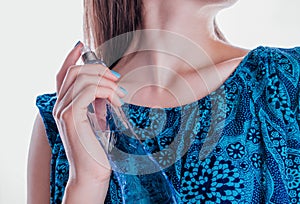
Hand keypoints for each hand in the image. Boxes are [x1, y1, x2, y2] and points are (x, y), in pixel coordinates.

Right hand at [52, 42, 125, 183]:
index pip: (63, 75)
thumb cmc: (98, 148)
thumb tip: (109, 86)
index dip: (71, 57)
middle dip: (97, 68)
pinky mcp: (71, 116)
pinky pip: (86, 90)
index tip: (83, 46)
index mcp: (66, 105)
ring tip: (119, 93)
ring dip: (104, 80)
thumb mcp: (98, 119)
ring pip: (80, 78)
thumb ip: (98, 102)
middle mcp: (60, 105)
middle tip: (116, 78)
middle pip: (73, 71)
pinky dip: (104, 90)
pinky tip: (116, 99)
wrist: (93, 171)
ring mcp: (63, 110)